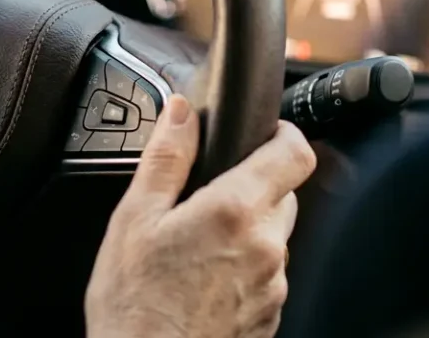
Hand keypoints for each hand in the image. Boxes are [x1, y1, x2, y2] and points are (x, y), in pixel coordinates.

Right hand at [85, 96, 316, 337]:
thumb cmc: (133, 306)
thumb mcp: (134, 219)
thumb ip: (165, 157)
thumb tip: (181, 112)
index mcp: (234, 212)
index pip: (295, 154)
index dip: (284, 134)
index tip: (266, 133)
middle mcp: (266, 248)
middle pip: (285, 194)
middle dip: (253, 186)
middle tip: (207, 198)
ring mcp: (272, 287)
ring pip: (275, 238)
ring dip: (247, 231)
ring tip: (197, 248)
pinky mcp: (269, 316)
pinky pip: (267, 276)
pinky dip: (244, 269)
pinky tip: (203, 280)